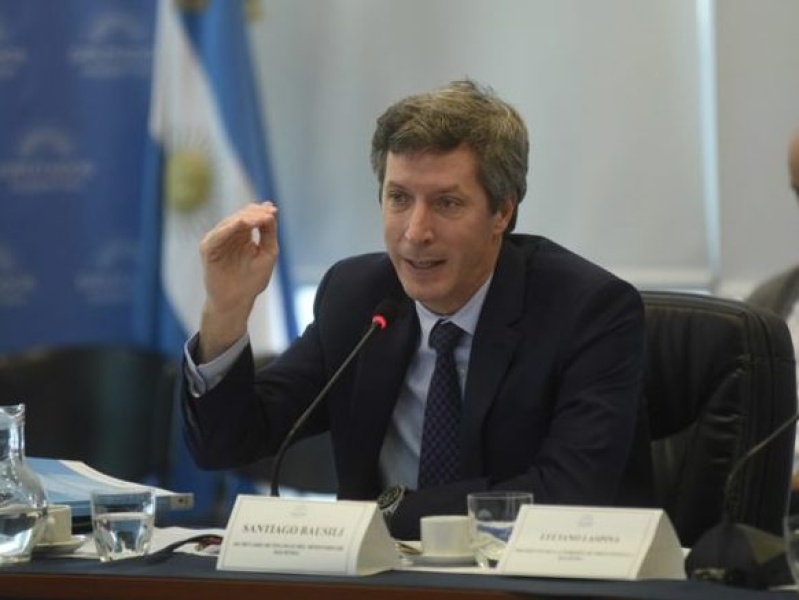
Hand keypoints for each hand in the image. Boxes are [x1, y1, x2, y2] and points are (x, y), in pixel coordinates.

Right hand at [198, 202, 278, 360]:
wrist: (237, 301)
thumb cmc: (252, 280)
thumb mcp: (267, 252)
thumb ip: (269, 232)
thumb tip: (270, 209)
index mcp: (242, 235)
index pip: (250, 216)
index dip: (261, 211)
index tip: (274, 211)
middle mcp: (228, 235)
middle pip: (240, 216)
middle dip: (255, 213)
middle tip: (269, 214)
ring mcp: (217, 241)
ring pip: (229, 222)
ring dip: (245, 218)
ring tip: (259, 219)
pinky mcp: (208, 249)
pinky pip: (217, 235)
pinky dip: (229, 228)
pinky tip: (242, 224)